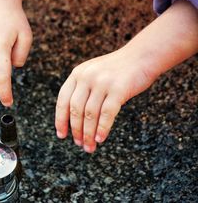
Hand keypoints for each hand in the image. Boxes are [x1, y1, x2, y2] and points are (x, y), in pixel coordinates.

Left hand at [55, 0, 197, 152]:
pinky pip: (107, 113)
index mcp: (77, 74)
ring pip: (90, 114)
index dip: (60, 119)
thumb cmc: (118, 69)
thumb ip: (83, 89)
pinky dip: (103, 128)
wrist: (143, 55)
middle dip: (76, 130)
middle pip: (75, 110)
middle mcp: (86, 77)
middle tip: (79, 144)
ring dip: (88, 134)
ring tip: (90, 147)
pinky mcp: (118, 89)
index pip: (63, 100)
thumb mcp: (94, 73)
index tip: (61, 134)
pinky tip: (101, 139)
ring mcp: (102, 82)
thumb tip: (75, 120)